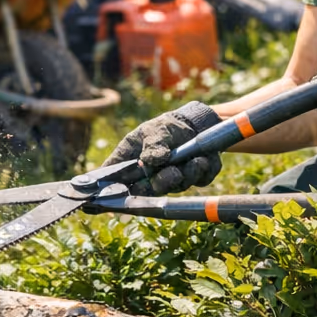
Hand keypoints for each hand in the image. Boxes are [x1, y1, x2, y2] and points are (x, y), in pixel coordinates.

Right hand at [102, 101, 221, 195]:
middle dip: (163, 182)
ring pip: (176, 188)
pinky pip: (197, 182)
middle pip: (148, 192)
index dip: (114, 191)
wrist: (192, 124)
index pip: (114, 182)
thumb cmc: (164, 127)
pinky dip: (201, 171)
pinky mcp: (191, 181)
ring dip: (186, 174)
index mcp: (130, 164)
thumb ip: (152, 145)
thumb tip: (149, 160)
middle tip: (173, 172)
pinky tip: (202, 159)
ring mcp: (170, 182)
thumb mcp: (154, 130)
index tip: (125, 188)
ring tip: (195, 160)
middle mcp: (148, 178)